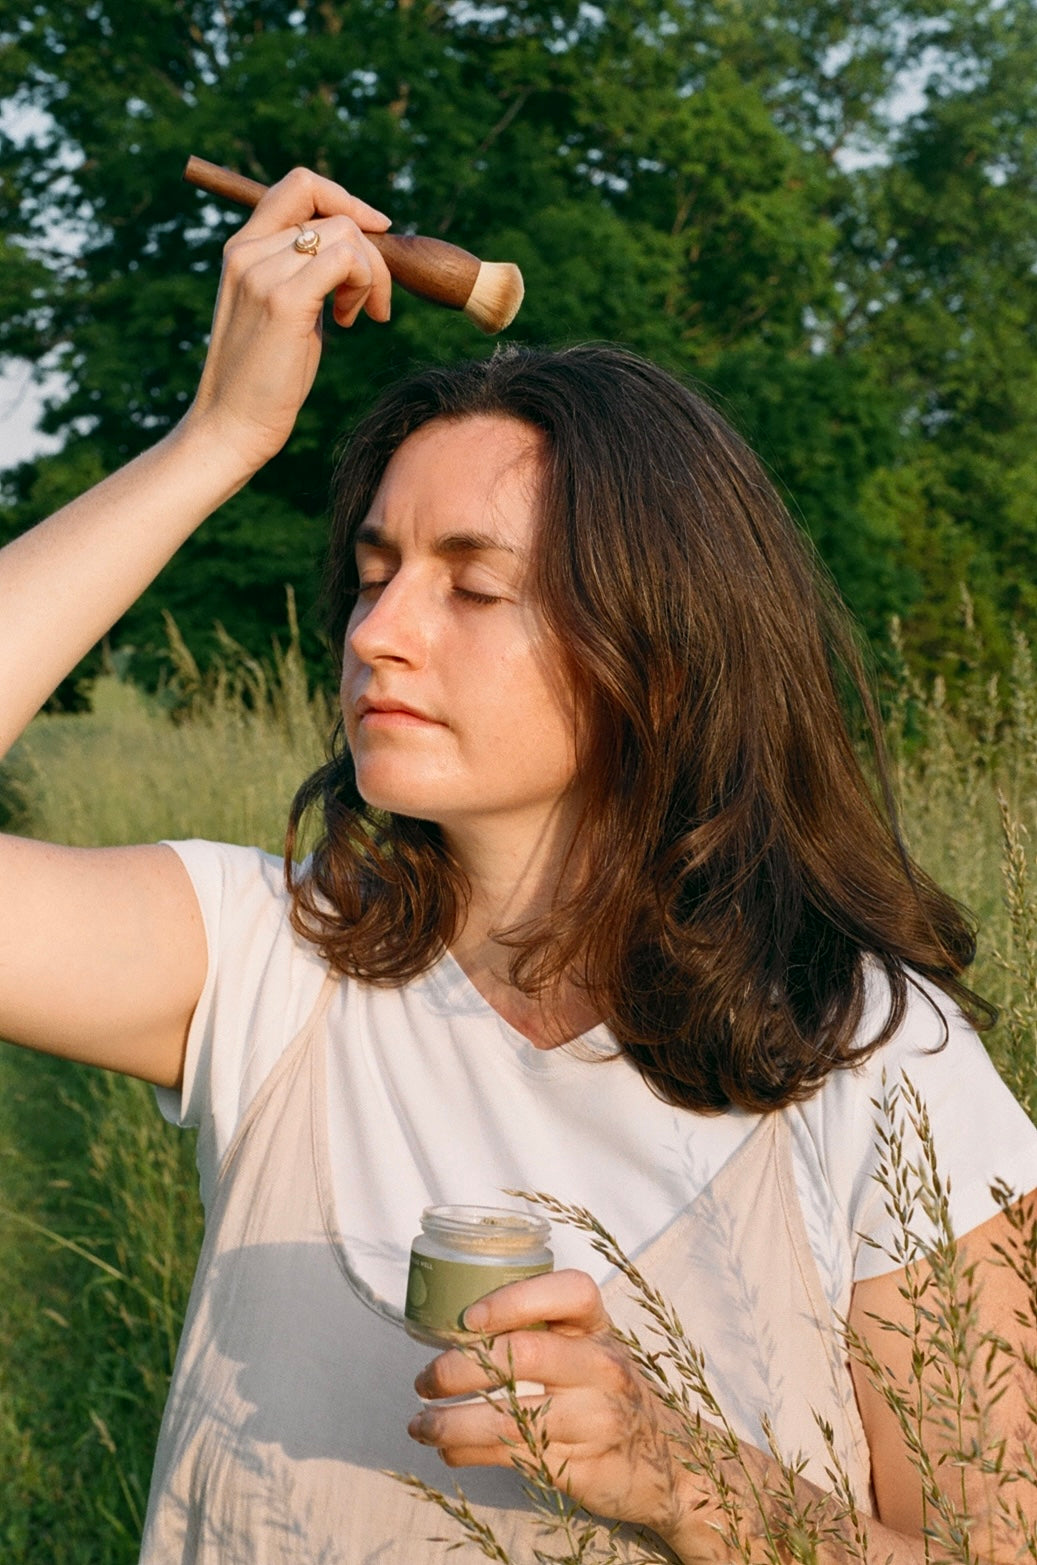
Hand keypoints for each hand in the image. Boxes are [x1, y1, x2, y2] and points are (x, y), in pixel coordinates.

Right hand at [183, 166, 393, 473]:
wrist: (230, 426)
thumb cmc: (264, 379)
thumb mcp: (285, 312)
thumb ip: (306, 276)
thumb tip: (355, 254)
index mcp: (242, 249)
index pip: (299, 187)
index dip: (345, 199)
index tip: (375, 230)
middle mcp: (247, 251)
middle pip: (333, 213)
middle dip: (370, 253)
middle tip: (369, 304)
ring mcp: (262, 273)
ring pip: (346, 235)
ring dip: (370, 276)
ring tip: (357, 317)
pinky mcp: (283, 301)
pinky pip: (346, 261)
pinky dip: (365, 285)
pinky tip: (353, 320)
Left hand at [407, 1269, 692, 1544]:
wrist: (670, 1462)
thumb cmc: (611, 1393)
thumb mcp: (590, 1350)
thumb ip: (539, 1333)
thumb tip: (452, 1332)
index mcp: (599, 1328)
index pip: (569, 1292)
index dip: (515, 1298)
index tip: (468, 1317)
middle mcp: (602, 1368)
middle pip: (526, 1354)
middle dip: (461, 1367)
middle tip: (424, 1379)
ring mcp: (596, 1420)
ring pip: (512, 1416)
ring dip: (452, 1423)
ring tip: (420, 1425)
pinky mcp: (583, 1466)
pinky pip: (516, 1455)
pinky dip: (470, 1452)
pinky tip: (448, 1451)